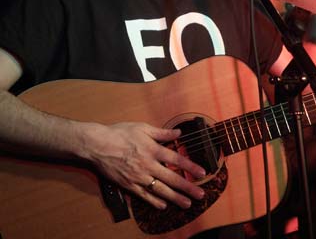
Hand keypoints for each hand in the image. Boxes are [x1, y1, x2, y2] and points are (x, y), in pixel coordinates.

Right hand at [80, 122, 205, 209]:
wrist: (96, 145)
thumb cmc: (119, 133)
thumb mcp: (142, 127)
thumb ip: (162, 132)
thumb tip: (178, 133)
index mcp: (153, 150)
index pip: (177, 160)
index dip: (191, 167)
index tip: (203, 173)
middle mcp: (148, 165)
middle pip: (172, 179)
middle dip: (188, 187)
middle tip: (200, 194)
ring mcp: (138, 177)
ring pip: (160, 190)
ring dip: (175, 198)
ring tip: (187, 204)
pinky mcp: (128, 185)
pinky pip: (144, 196)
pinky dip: (154, 202)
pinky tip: (164, 205)